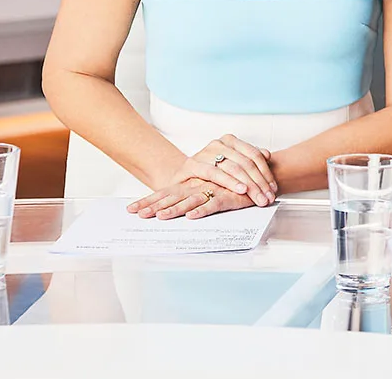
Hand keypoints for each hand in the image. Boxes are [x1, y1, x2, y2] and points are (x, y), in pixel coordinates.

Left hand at [127, 177, 254, 219]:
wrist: (259, 174)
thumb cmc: (232, 183)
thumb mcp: (209, 189)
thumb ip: (194, 195)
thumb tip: (171, 208)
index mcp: (192, 183)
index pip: (166, 192)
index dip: (149, 201)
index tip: (131, 210)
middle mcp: (199, 184)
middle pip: (172, 196)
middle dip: (154, 206)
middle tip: (137, 215)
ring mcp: (213, 189)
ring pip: (189, 200)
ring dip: (174, 209)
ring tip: (160, 217)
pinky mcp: (228, 195)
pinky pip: (213, 203)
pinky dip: (202, 210)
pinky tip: (191, 216)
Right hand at [169, 134, 276, 206]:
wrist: (181, 177)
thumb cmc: (209, 172)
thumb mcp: (230, 164)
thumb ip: (248, 158)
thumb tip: (267, 154)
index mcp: (230, 140)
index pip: (254, 155)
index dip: (266, 172)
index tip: (273, 188)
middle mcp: (219, 143)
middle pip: (247, 162)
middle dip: (260, 182)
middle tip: (268, 197)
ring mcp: (205, 152)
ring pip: (234, 168)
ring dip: (250, 185)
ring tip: (258, 197)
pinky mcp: (193, 164)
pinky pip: (215, 173)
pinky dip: (230, 182)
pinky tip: (241, 189)